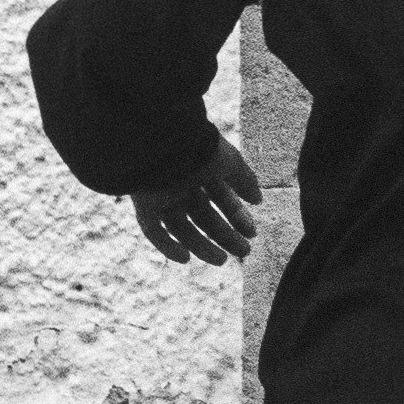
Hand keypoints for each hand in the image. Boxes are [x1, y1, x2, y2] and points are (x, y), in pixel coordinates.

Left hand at [134, 133, 262, 265]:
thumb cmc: (199, 149)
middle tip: (244, 251)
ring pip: (183, 229)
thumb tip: (258, 200)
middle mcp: (183, 186)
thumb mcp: (230, 162)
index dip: (237, 216)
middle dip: (225, 235)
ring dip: (202, 246)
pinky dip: (168, 247)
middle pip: (205, 217)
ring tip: (222, 260)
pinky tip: (186, 259)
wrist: (164, 142)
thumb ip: (245, 180)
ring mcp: (163, 197)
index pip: (221, 199)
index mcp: (203, 172)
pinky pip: (154, 232)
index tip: (252, 232)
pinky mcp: (145, 205)